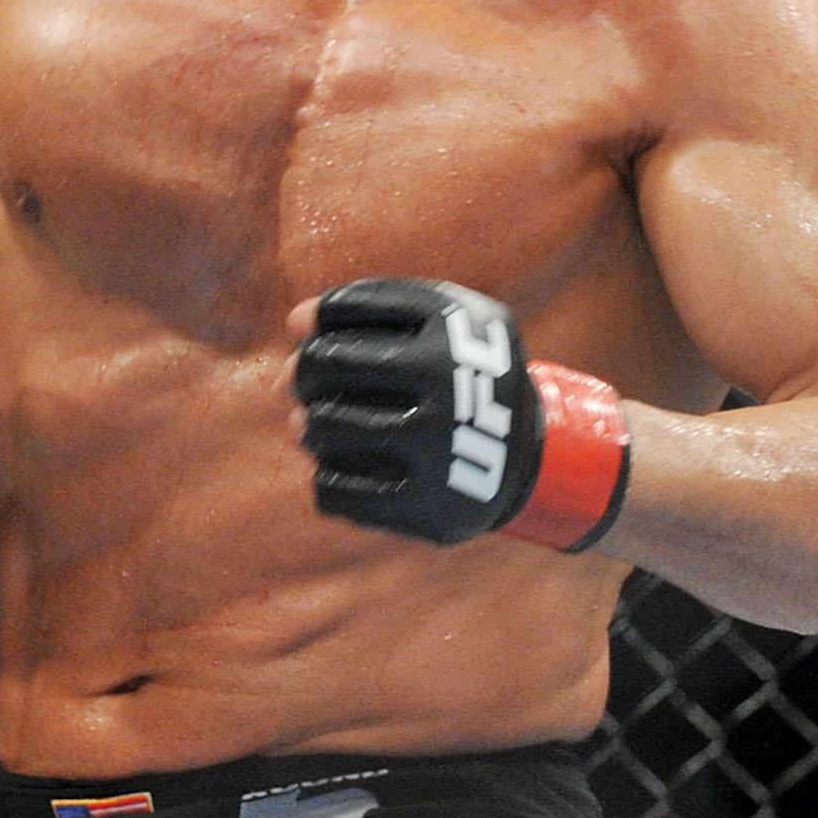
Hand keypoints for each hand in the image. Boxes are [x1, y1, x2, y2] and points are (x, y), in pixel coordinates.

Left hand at [290, 279, 632, 550]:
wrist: (523, 452)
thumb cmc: (452, 370)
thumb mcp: (432, 321)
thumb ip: (363, 307)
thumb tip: (294, 324)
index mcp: (452, 328)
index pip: (341, 309)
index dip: (315, 322)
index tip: (311, 334)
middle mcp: (451, 387)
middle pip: (325, 365)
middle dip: (302, 372)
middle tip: (299, 383)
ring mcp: (442, 451)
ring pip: (324, 429)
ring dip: (306, 426)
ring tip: (312, 425)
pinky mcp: (431, 510)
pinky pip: (336, 493)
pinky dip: (325, 479)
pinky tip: (337, 469)